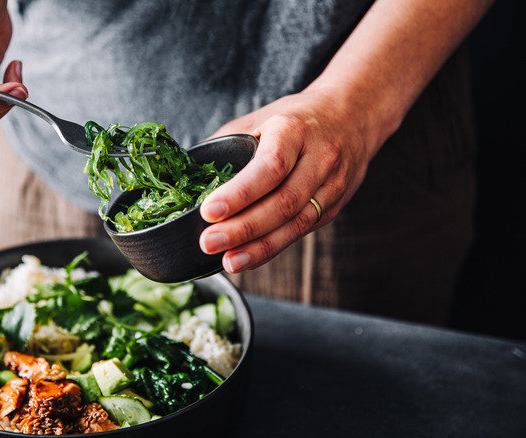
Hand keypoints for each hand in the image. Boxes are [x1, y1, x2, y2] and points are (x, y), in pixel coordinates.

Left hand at [198, 87, 375, 272]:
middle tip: (209, 243)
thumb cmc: (295, 119)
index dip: (239, 193)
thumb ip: (225, 144)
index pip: (269, 167)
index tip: (209, 211)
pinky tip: (248, 257)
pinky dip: (272, 248)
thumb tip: (187, 173)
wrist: (352, 116)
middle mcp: (318, 159)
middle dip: (243, 228)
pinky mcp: (333, 207)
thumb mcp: (259, 119)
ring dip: (259, 247)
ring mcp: (331, 185)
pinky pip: (300, 232)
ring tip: (228, 261)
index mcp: (294, 131)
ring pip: (295, 224)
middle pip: (283, 202)